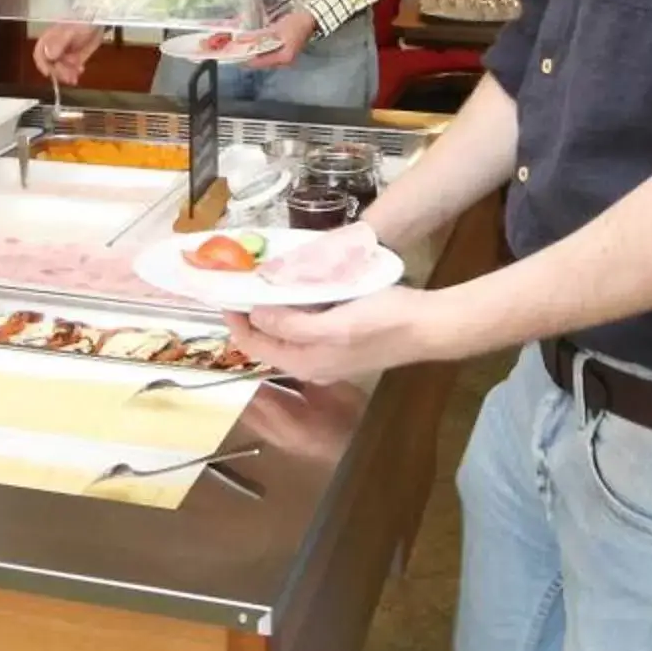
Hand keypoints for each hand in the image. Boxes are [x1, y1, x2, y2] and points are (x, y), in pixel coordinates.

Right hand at [33, 21, 105, 83]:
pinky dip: (74, 73)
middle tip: (67, 76)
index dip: (42, 64)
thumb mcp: (70, 31)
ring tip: (75, 75)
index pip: (39, 54)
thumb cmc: (81, 22)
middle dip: (58, 71)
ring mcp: (64, 55)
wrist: (98, 23)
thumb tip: (49, 55)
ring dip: (66, 74)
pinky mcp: (74, 60)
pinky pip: (71, 70)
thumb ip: (59, 43)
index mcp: (48, 39)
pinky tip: (79, 71)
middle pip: (50, 65)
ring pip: (60, 69)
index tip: (49, 73)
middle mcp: (54, 49)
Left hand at [227, 286, 476, 384]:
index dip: (236, 322)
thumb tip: (256, 315)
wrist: (427, 326)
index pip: (256, 344)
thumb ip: (291, 324)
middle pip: (269, 342)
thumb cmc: (382, 322)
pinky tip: (296, 293)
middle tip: (239, 287)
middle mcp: (312, 364)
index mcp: (305, 362)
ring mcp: (329, 355)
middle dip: (250, 317)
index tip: (224, 295)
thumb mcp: (333, 323)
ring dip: (271, 314)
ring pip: (287, 335)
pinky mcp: (343, 342)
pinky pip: (306, 329)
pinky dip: (293, 312)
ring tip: (260, 287)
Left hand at [241, 10, 318, 70]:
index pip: (259, 62)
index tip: (234, 53)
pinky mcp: (285, 55)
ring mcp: (285, 60)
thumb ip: (258, 36)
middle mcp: (284, 63)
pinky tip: (255, 45)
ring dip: (254, 54)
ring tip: (243, 46)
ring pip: (265, 60)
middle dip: (249, 56)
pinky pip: (269, 56)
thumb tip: (241, 39)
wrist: (310, 20)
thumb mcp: (275, 29)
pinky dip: (261, 51)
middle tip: (236, 49)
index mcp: (283, 58)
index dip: (246, 58)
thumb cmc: (294, 23)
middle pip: (261, 63)